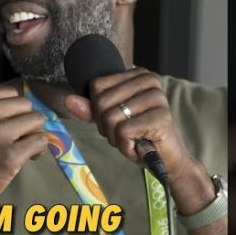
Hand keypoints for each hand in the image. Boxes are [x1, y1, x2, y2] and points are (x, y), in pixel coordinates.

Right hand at [0, 65, 47, 216]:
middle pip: (26, 105)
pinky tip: (27, 158)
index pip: (11, 94)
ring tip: (23, 148)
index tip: (5, 126)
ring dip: (34, 135)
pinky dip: (38, 150)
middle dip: (25, 122)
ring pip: (37, 121)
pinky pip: (40, 141)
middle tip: (17, 139)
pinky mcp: (10, 155)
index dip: (12, 111)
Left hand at [64, 67, 212, 209]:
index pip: (96, 87)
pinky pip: (123, 131)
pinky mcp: (160, 117)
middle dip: (106, 127)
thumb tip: (68, 100)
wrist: (168, 160)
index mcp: (138, 74)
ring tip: (133, 140)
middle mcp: (149, 80)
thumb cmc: (139, 136)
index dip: (98, 111)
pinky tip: (139, 147)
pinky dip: (125, 146)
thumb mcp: (111, 120)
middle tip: (126, 134)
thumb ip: (91, 109)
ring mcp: (157, 97)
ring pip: (110, 118)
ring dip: (116, 138)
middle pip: (101, 102)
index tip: (118, 121)